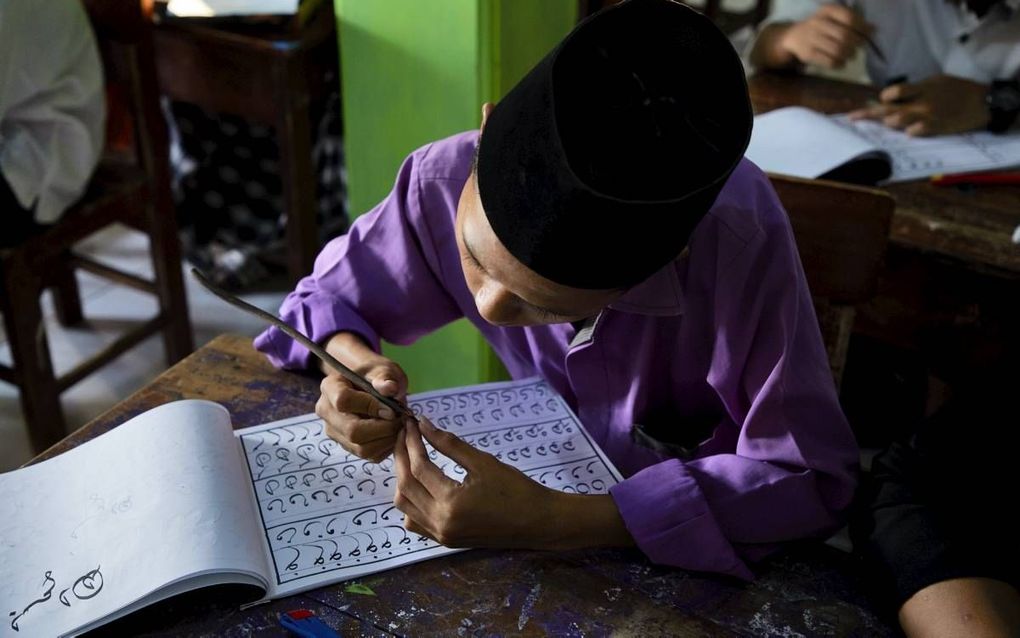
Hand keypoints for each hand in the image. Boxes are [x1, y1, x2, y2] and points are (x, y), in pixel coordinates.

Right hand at [315, 332, 407, 461]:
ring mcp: (334, 431)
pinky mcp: (346, 445)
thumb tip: (390, 388)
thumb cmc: (376, 376)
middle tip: (401, 420)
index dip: (370, 406)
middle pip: (352, 431)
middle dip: (383, 428)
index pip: (343, 400)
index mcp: (330, 386)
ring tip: (399, 425)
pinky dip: (386, 447)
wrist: (371, 385)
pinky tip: (393, 433)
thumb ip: (385, 377)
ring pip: (361, 448)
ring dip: (387, 439)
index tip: (391, 408)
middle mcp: (326, 411)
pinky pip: (368, 455)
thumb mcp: (383, 369)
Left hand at [392, 418, 635, 549]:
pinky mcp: (445, 540)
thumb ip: (450, 444)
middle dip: (401, 456)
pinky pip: (414, 522)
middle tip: (404, 434)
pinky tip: (416, 484)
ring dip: (401, 479)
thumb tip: (423, 424)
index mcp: (451, 502)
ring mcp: (440, 535)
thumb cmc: (515, 489)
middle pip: (406, 486)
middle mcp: (440, 523)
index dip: (412, 442)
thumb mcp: (483, 462)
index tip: (411, 423)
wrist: (538, 522)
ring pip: (405, 506)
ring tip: (406, 454)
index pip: (419, 468)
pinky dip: (409, 502)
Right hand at [777, 5, 871, 68]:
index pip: (849, 18)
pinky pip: (829, 61)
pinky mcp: (807, 54)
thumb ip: (853, 22)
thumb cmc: (820, 27)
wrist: (793, 36)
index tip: (870, 34)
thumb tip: (875, 29)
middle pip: (845, 36)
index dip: (862, 28)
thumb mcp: (834, 18)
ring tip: (851, 56)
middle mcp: (818, 23)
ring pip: (838, 50)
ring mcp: (811, 39)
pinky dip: (839, 64)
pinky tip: (841, 63)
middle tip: (859, 48)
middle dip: (856, 44)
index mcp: (827, 11)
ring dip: (849, 55)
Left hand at [848, 74, 988, 135]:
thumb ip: (916, 89)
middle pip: (888, 108)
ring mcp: (928, 115)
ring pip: (899, 121)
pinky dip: (913, 131)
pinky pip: (919, 131)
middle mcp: (920, 102)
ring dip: (890, 124)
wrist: (984, 101)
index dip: (884, 98)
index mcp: (920, 88)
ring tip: (889, 124)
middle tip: (851, 119)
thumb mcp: (936, 82)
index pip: (892, 92)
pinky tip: (910, 133)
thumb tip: (895, 96)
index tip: (882, 103)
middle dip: (867, 114)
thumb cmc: (958, 90)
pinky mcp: (938, 127)